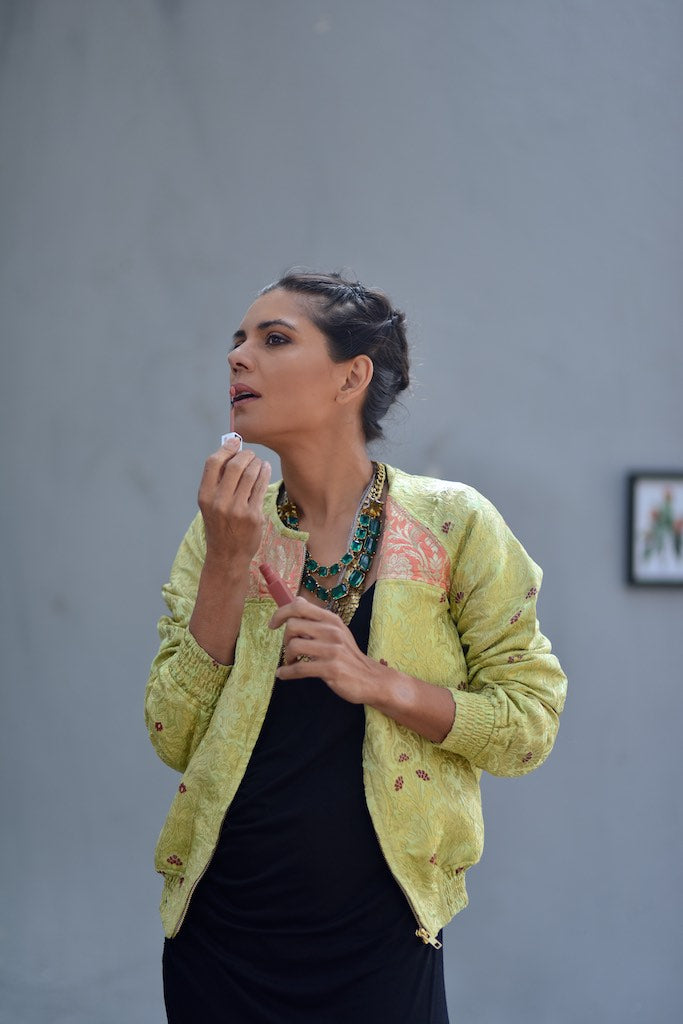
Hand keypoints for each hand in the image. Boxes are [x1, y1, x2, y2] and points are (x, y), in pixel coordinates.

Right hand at [197, 438, 271, 565]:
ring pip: (251, 474)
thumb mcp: (209, 504)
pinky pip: (262, 487)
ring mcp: (237, 509)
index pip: (213, 463)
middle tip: (250, 455)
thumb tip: (230, 451)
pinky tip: (265, 469)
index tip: (234, 443)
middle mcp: (219, 502)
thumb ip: (217, 481)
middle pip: (235, 466)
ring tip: (258, 462)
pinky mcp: (254, 516)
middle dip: (245, 455)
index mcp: (205, 496)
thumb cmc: (219, 526)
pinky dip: (265, 473)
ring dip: (257, 463)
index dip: (226, 449)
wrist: (227, 555)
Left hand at [269, 597, 381, 704]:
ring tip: (292, 662)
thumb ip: (316, 618)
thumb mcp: (337, 631)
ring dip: (287, 657)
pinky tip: (283, 674)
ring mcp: (332, 650)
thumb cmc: (348, 655)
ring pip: (294, 646)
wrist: (371, 679)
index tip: (273, 624)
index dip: (281, 613)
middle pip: (292, 626)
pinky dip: (286, 672)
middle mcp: (332, 631)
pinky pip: (300, 668)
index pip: (299, 606)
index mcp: (331, 619)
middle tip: (289, 649)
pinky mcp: (331, 669)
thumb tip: (296, 601)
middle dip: (285, 639)